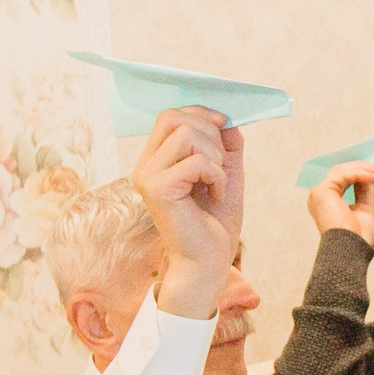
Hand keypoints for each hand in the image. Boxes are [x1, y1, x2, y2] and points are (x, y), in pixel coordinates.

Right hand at [133, 105, 241, 319]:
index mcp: (157, 159)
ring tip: (218, 182)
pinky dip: (217, 176)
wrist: (208, 261)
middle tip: (221, 165)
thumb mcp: (227, 174)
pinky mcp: (158, 188)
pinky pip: (197, 162)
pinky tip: (217, 196)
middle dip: (210, 133)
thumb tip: (227, 120)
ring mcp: (148, 176)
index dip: (201, 113)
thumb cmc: (215, 222)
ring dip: (215, 156)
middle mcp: (146, 165)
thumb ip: (226, 146)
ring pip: (187, 135)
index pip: (170, 116)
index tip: (224, 127)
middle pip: (175, 117)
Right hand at [307, 160, 373, 244]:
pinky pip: (343, 175)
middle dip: (362, 168)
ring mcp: (319, 194)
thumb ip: (363, 192)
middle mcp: (319, 197)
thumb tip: (368, 177)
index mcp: (327, 203)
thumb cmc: (358, 237)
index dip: (358, 173)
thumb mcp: (364, 209)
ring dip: (363, 169)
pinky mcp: (322, 191)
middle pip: (339, 172)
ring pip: (341, 171)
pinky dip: (360, 174)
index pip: (341, 180)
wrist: (352, 250)